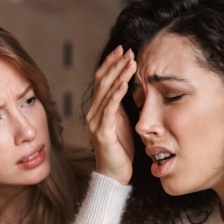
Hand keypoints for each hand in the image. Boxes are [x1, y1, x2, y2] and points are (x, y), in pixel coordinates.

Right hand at [86, 45, 136, 183]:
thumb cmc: (120, 148)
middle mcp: (93, 112)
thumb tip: (129, 84)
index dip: (111, 64)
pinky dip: (116, 95)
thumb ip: (121, 104)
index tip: (123, 50)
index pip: (102, 80)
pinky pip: (109, 110)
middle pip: (102, 82)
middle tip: (128, 50)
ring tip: (131, 62)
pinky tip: (124, 84)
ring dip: (119, 75)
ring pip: (106, 92)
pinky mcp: (103, 132)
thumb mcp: (122, 121)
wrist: (115, 174)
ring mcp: (96, 122)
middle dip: (116, 64)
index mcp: (98, 108)